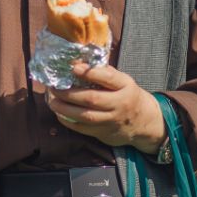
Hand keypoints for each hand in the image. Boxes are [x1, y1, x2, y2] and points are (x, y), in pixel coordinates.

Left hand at [45, 63, 166, 153]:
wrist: (144, 122)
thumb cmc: (127, 95)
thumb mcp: (123, 81)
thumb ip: (104, 73)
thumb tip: (78, 62)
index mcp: (125, 86)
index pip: (108, 78)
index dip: (90, 72)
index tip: (73, 67)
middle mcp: (119, 103)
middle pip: (92, 99)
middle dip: (70, 93)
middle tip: (53, 87)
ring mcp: (112, 120)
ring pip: (86, 116)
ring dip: (65, 108)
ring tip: (52, 101)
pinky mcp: (105, 133)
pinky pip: (84, 129)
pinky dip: (69, 122)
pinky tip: (59, 114)